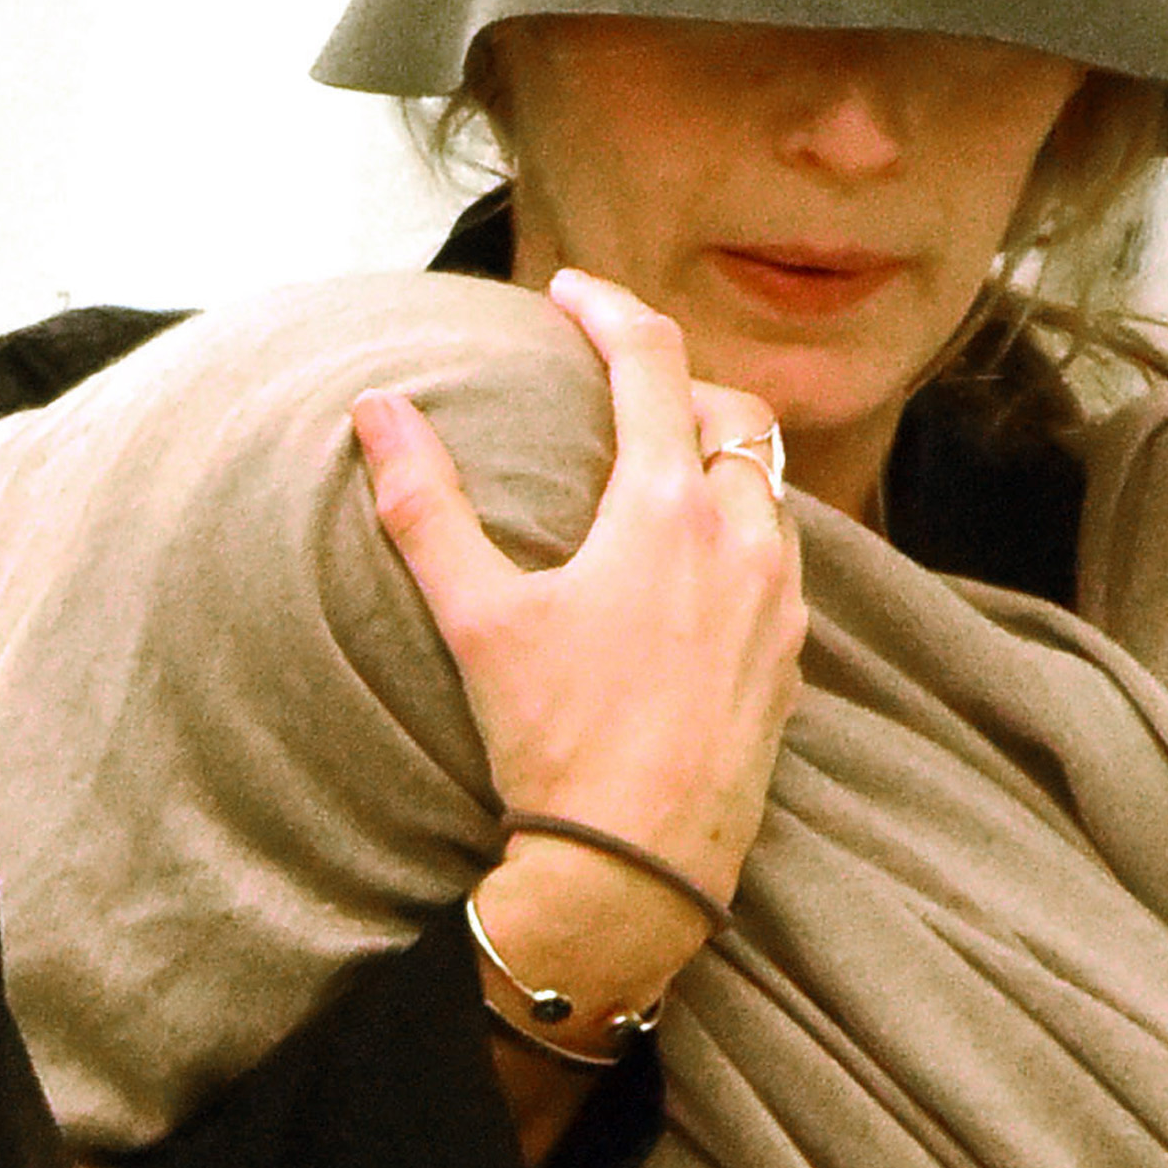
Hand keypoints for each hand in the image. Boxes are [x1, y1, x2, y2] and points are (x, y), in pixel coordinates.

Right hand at [350, 266, 803, 917]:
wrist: (635, 872)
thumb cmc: (554, 746)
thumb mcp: (478, 619)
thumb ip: (425, 504)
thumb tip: (375, 410)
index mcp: (667, 509)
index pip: (652, 359)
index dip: (608, 309)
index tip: (570, 296)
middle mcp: (744, 540)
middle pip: (732, 411)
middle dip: (678, 381)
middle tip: (621, 385)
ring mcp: (781, 603)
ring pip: (767, 487)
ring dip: (717, 459)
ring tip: (656, 470)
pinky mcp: (793, 661)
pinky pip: (781, 562)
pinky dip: (741, 533)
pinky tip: (693, 569)